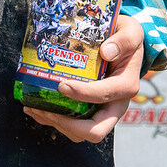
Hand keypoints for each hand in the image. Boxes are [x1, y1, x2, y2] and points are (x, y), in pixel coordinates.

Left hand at [24, 15, 144, 143]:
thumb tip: (107, 52)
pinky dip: (53, 121)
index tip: (62, 85)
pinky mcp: (90, 112)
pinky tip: (36, 109)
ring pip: (80, 133)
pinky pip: (72, 126)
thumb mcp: (131, 32)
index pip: (105, 96)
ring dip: (56, 124)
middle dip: (68, 124)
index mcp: (126, 86)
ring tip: (35, 109)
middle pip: (95, 131)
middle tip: (46, 109)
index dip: (83, 94)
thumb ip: (124, 41)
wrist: (125, 47)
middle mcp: (115, 105)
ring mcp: (102, 111)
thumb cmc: (126, 40)